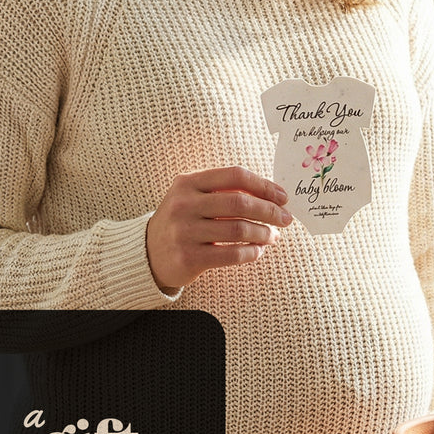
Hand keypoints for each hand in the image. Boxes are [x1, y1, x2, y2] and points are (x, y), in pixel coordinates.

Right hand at [145, 167, 293, 290]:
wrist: (148, 253)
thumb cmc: (182, 221)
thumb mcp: (194, 198)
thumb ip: (225, 192)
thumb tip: (271, 196)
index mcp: (188, 183)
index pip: (234, 176)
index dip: (264, 185)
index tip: (282, 197)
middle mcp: (184, 204)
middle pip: (239, 203)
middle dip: (269, 211)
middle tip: (285, 219)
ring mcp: (184, 231)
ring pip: (238, 230)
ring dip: (263, 234)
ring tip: (272, 236)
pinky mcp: (189, 257)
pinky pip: (231, 254)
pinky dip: (251, 253)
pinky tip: (257, 251)